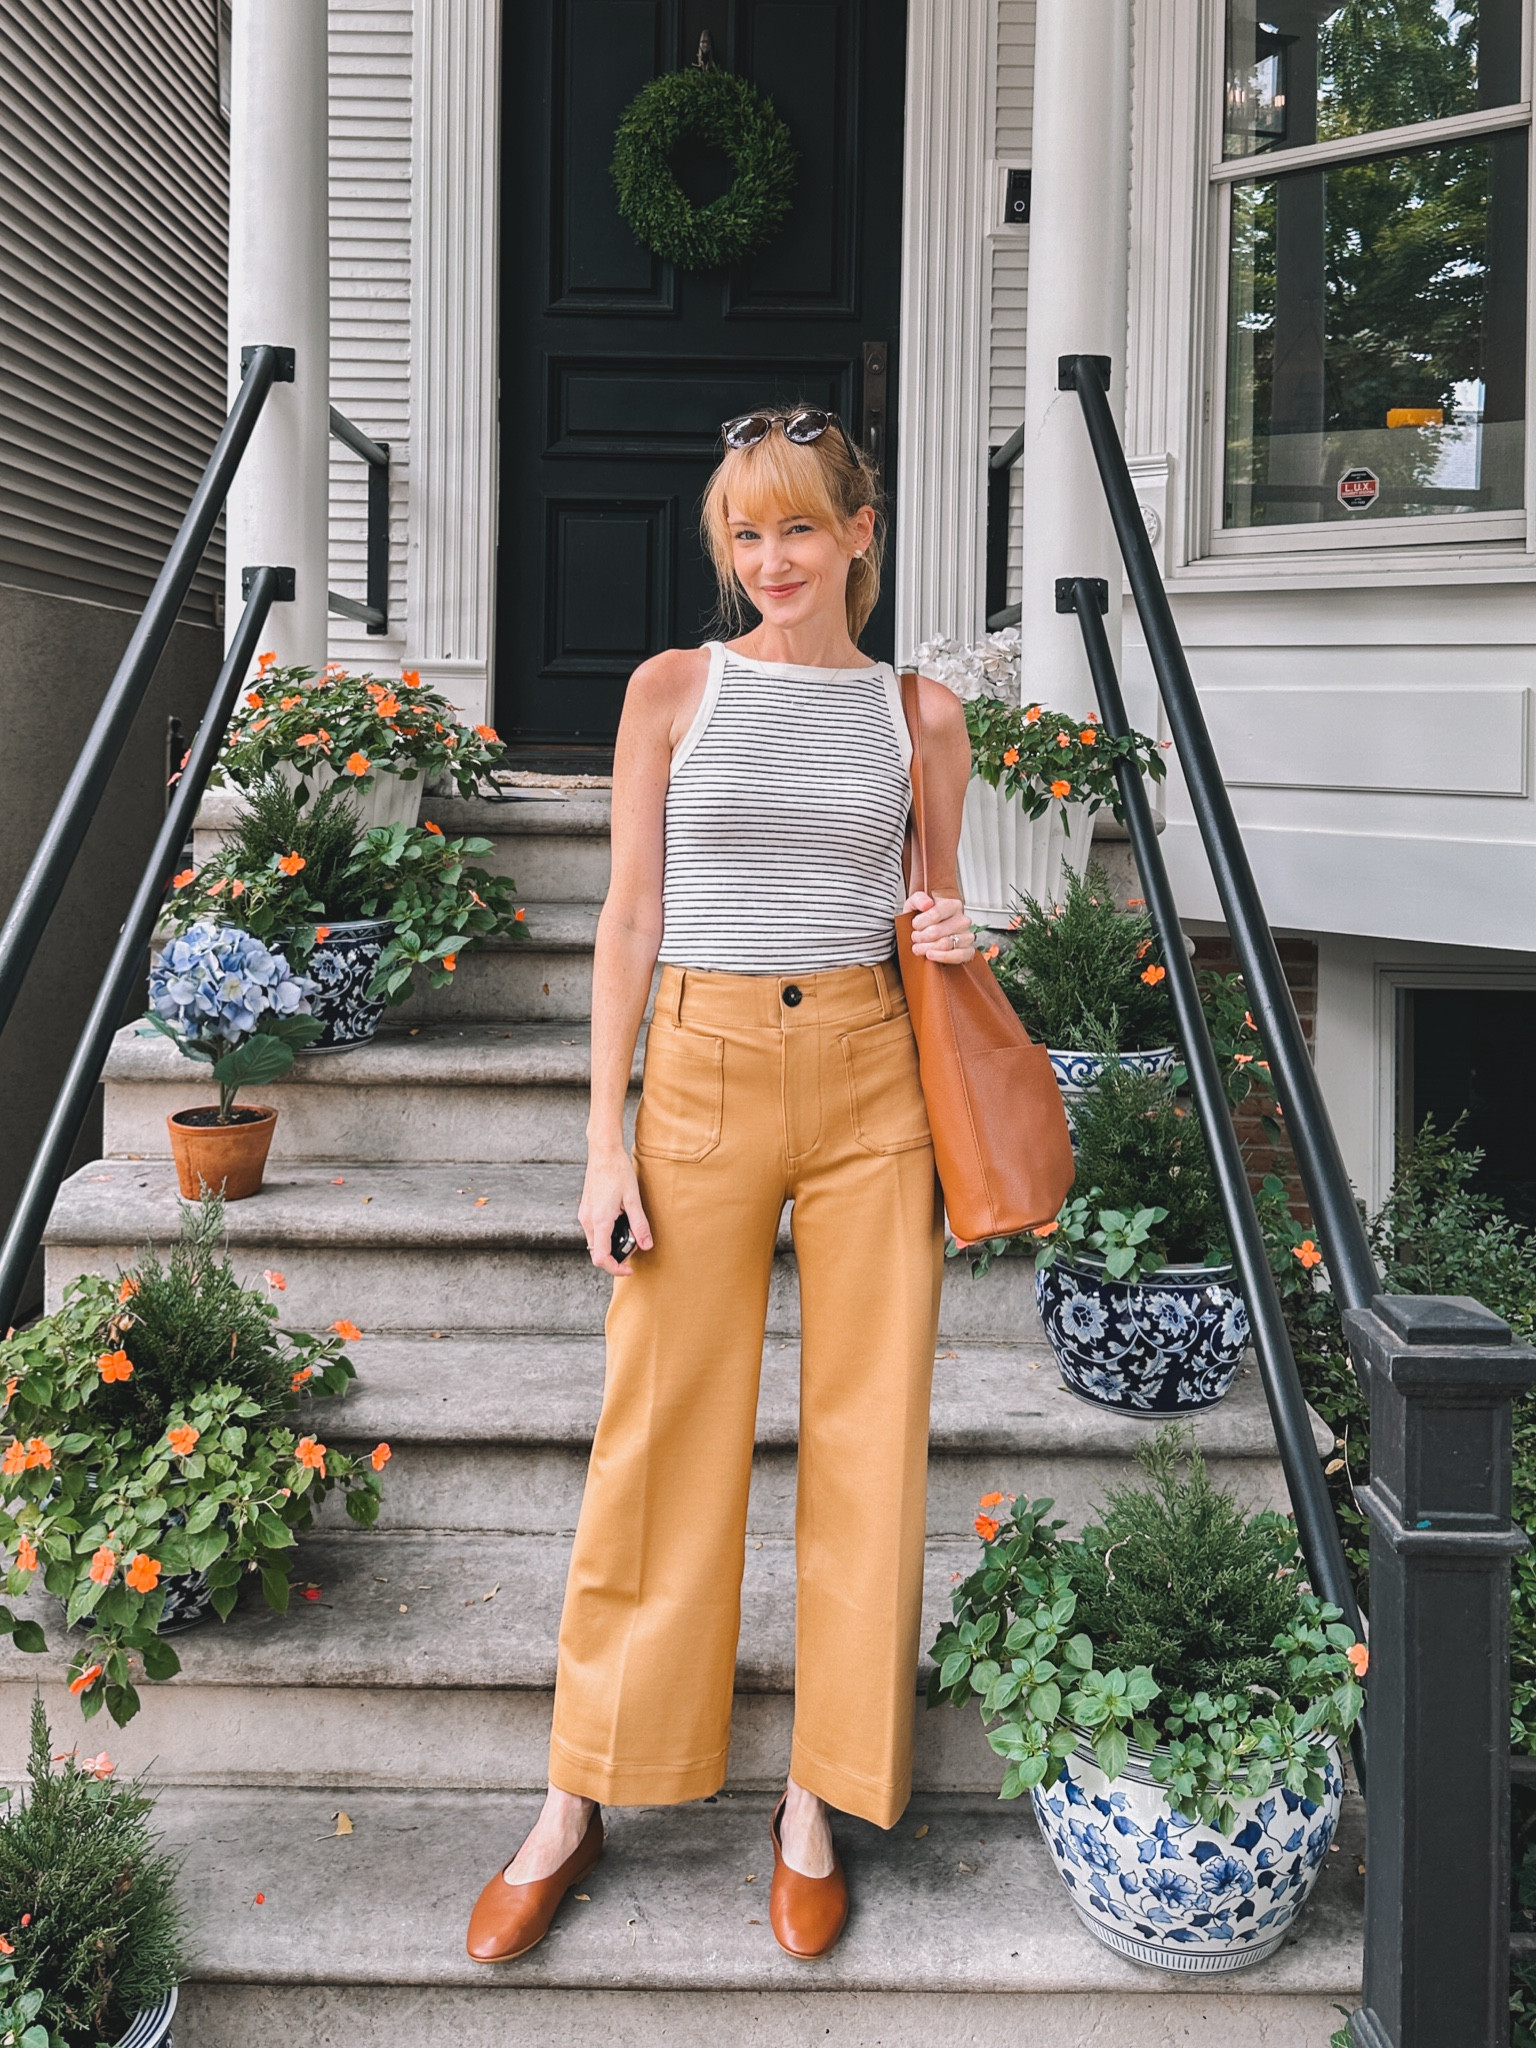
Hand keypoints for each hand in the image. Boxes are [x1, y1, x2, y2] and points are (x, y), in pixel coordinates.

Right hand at [578, 1145, 652, 1274]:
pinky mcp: (585, 1210)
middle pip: (597, 1253)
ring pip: (595, 1243)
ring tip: (630, 1229)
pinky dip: (607, 1234)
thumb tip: (646, 1245)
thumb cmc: (617, 1171)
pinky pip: (594, 1231)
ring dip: (611, 1244)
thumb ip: (640, 1224)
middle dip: (616, 1255)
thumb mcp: (633, 1199)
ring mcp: (584, 1215)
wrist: (603, 1152)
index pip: (601, 1258)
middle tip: (636, 1242)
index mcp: (599, 1221)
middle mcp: (587, 1221)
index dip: (615, 1269)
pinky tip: (620, 1220)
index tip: (629, 1269)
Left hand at [904, 890, 975, 964]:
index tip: (914, 925)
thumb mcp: (916, 905)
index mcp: (954, 905)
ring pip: (945, 944)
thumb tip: (926, 904)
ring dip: (927, 948)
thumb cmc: (925, 919)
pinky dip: (942, 957)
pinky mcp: (968, 951)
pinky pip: (958, 956)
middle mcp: (963, 920)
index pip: (934, 914)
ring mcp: (967, 936)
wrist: (932, 933)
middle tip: (916, 937)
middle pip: (936, 931)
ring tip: (920, 947)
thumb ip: (918, 899)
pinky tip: (931, 955)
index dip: (919, 922)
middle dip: (920, 937)